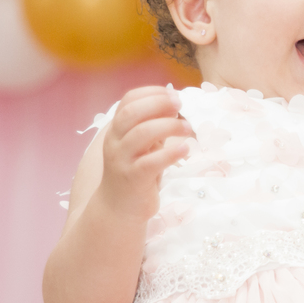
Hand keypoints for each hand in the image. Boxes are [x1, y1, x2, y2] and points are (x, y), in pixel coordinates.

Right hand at [94, 86, 192, 222]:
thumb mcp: (143, 146)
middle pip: (131, 113)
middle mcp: (115, 142)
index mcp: (117, 130)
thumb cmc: (136, 173)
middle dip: (158, 103)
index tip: (173, 93)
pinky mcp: (133, 179)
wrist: (118, 209)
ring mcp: (122, 160)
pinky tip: (185, 149)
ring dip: (168, 126)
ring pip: (141, 134)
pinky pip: (151, 162)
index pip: (127, 101)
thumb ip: (153, 126)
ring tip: (188, 128)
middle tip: (180, 104)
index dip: (150, 93)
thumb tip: (174, 104)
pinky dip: (170, 153)